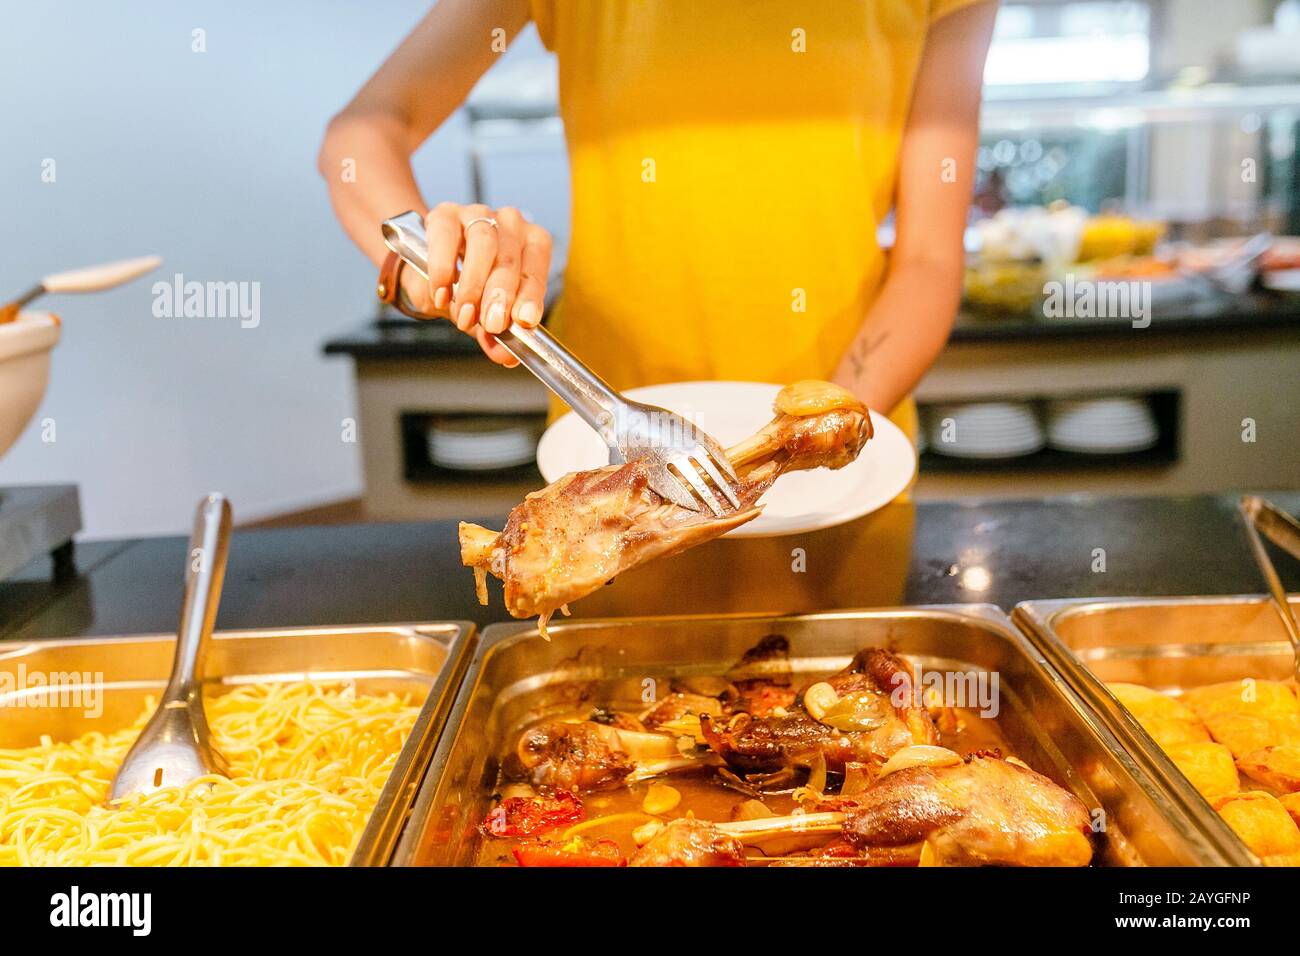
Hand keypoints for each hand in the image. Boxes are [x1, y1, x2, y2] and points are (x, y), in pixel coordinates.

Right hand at [399, 202, 552, 366]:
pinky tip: (442, 293)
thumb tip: (506, 358)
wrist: (426, 266)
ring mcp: (478, 214)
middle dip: (501, 295)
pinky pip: (446, 236)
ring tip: (465, 314)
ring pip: (484, 242)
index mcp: (530, 244)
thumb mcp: (482, 313)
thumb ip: (494, 335)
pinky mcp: (445, 214)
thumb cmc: (466, 285)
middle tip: (492, 324)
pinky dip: (443, 268)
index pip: (537, 268)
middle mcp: (510, 224)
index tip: (525, 321)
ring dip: (474, 284)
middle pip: (510, 258)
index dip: (532, 295)